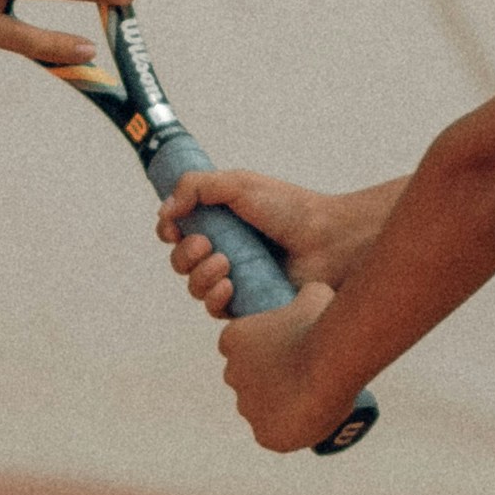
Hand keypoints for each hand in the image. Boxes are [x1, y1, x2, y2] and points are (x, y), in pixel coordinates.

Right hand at [157, 166, 388, 312]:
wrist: (329, 239)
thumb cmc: (291, 209)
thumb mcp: (238, 184)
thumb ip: (195, 186)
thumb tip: (165, 209)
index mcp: (221, 222)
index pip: (177, 231)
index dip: (168, 230)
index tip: (174, 226)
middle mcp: (226, 251)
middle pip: (180, 262)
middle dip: (184, 254)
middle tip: (205, 244)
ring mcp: (237, 279)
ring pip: (195, 288)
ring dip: (199, 276)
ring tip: (224, 263)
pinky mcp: (249, 304)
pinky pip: (216, 310)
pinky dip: (214, 298)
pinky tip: (230, 284)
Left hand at [218, 292, 351, 451]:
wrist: (329, 363)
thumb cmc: (321, 325)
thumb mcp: (314, 294)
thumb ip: (308, 290)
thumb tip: (313, 289)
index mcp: (233, 340)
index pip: (241, 349)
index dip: (265, 351)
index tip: (289, 353)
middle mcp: (232, 375)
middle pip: (247, 381)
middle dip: (270, 381)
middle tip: (303, 378)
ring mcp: (246, 407)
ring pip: (259, 410)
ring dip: (277, 407)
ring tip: (308, 403)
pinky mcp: (263, 434)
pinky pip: (270, 435)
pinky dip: (286, 432)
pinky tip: (304, 427)